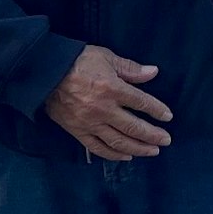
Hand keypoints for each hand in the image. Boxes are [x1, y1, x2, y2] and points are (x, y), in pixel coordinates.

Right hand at [42, 46, 172, 160]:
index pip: (142, 103)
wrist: (44, 73)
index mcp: (112, 89)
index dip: (157, 110)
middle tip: (166, 140)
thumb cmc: (77, 61)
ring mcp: (90, 123)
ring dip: (138, 148)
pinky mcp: (77, 131)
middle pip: (134, 127)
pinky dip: (113, 154)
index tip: (168, 116)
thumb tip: (153, 72)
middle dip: (153, 135)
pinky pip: (98, 148)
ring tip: (152, 151)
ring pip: (118, 141)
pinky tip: (126, 156)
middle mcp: (103, 109)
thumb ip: (130, 68)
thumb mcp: (106, 57)